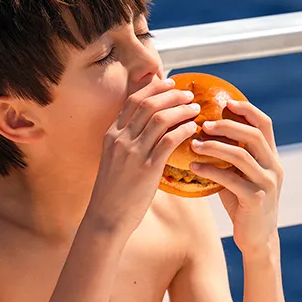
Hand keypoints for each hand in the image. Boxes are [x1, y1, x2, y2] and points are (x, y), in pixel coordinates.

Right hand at [86, 77, 200, 235]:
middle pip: (148, 104)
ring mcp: (133, 153)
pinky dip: (183, 130)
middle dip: (171, 95)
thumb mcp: (115, 160)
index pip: (133, 101)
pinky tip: (193, 128)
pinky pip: (169, 141)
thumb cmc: (114, 192)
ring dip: (181, 109)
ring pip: (160, 119)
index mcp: (112, 135)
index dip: (153, 89)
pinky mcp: (146, 169)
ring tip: (195, 108)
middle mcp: (120, 139)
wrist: (106, 218)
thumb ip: (129, 142)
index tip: (169, 83)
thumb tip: (151, 130)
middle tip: (188, 93)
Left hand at [188, 99, 283, 257]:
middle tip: (204, 123)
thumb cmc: (243, 204)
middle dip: (228, 125)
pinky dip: (210, 170)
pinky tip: (193, 166)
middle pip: (254, 135)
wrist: (258, 239)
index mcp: (271, 157)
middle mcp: (273, 167)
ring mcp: (267, 183)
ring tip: (193, 143)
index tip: (226, 101)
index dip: (247, 109)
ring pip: (241, 155)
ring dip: (215, 146)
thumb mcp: (241, 175)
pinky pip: (231, 179)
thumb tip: (202, 132)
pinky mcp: (256, 199)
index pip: (265, 124)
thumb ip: (231, 156)